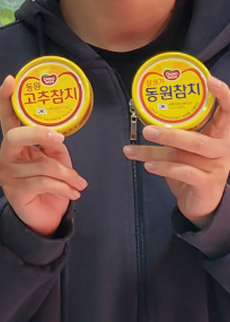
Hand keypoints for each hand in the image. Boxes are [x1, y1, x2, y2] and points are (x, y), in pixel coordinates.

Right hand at [0, 75, 87, 235]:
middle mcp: (5, 156)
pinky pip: (44, 182)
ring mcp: (7, 174)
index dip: (6, 99)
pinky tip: (74, 193)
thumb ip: (53, 145)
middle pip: (15, 136)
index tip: (10, 80)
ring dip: (67, 175)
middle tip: (59, 140)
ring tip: (79, 184)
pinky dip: (64, 187)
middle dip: (39, 134)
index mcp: (14, 144)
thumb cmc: (48, 185)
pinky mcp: (14, 192)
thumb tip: (57, 136)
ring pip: (41, 165)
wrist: (42, 219)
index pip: (6, 118)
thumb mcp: (55, 160)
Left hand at [123, 76, 229, 228]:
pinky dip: (164, 168)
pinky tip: (148, 166)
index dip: (222, 95)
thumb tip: (144, 121)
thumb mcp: (182, 151)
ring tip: (137, 147)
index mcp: (219, 135)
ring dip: (160, 150)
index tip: (208, 80)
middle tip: (147, 130)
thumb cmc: (191, 170)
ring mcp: (216, 166)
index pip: (228, 111)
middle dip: (171, 133)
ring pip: (187, 154)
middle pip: (198, 137)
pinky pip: (184, 172)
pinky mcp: (207, 183)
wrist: (200, 203)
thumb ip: (171, 137)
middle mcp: (222, 148)